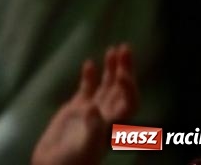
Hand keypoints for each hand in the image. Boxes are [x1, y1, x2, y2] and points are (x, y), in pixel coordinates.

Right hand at [30, 44, 136, 164]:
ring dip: (111, 69)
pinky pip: (86, 89)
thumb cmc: (71, 163)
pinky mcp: (75, 111)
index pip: (129, 103)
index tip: (123, 73)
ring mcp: (91, 112)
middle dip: (125, 69)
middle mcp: (106, 117)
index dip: (129, 87)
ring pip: (106, 87)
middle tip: (125, 48)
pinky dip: (89, 76)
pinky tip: (89, 63)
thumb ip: (93, 129)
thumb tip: (94, 108)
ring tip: (113, 49)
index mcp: (113, 127)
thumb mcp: (84, 149)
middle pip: (121, 90)